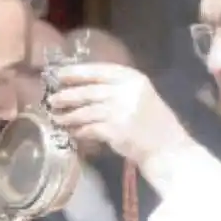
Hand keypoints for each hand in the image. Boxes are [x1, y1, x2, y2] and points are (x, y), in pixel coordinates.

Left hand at [48, 62, 188, 165]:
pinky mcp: (116, 130)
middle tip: (51, 99)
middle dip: (67, 95)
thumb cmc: (152, 124)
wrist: (169, 149)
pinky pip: (90, 128)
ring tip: (56, 118)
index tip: (59, 74)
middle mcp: (127, 91)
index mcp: (134, 78)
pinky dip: (79, 131)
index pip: (99, 70)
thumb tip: (79, 86)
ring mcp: (121, 110)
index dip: (77, 72)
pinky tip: (72, 133)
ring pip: (86, 110)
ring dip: (69, 115)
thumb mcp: (139, 97)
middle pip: (88, 91)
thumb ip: (114, 89)